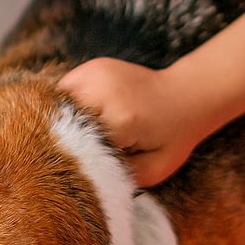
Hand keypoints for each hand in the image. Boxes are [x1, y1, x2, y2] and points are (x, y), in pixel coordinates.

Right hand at [60, 0, 244, 188]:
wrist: (189, 96)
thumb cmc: (173, 139)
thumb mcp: (153, 170)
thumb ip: (117, 176)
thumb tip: (82, 178)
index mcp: (122, 119)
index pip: (76, 144)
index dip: (70, 160)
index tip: (68, 175)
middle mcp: (104, 89)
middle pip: (60, 120)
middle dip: (62, 139)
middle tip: (68, 156)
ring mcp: (96, 72)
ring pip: (56, 103)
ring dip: (61, 120)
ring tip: (75, 135)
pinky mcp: (92, 66)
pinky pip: (65, 91)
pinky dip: (67, 106)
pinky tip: (81, 118)